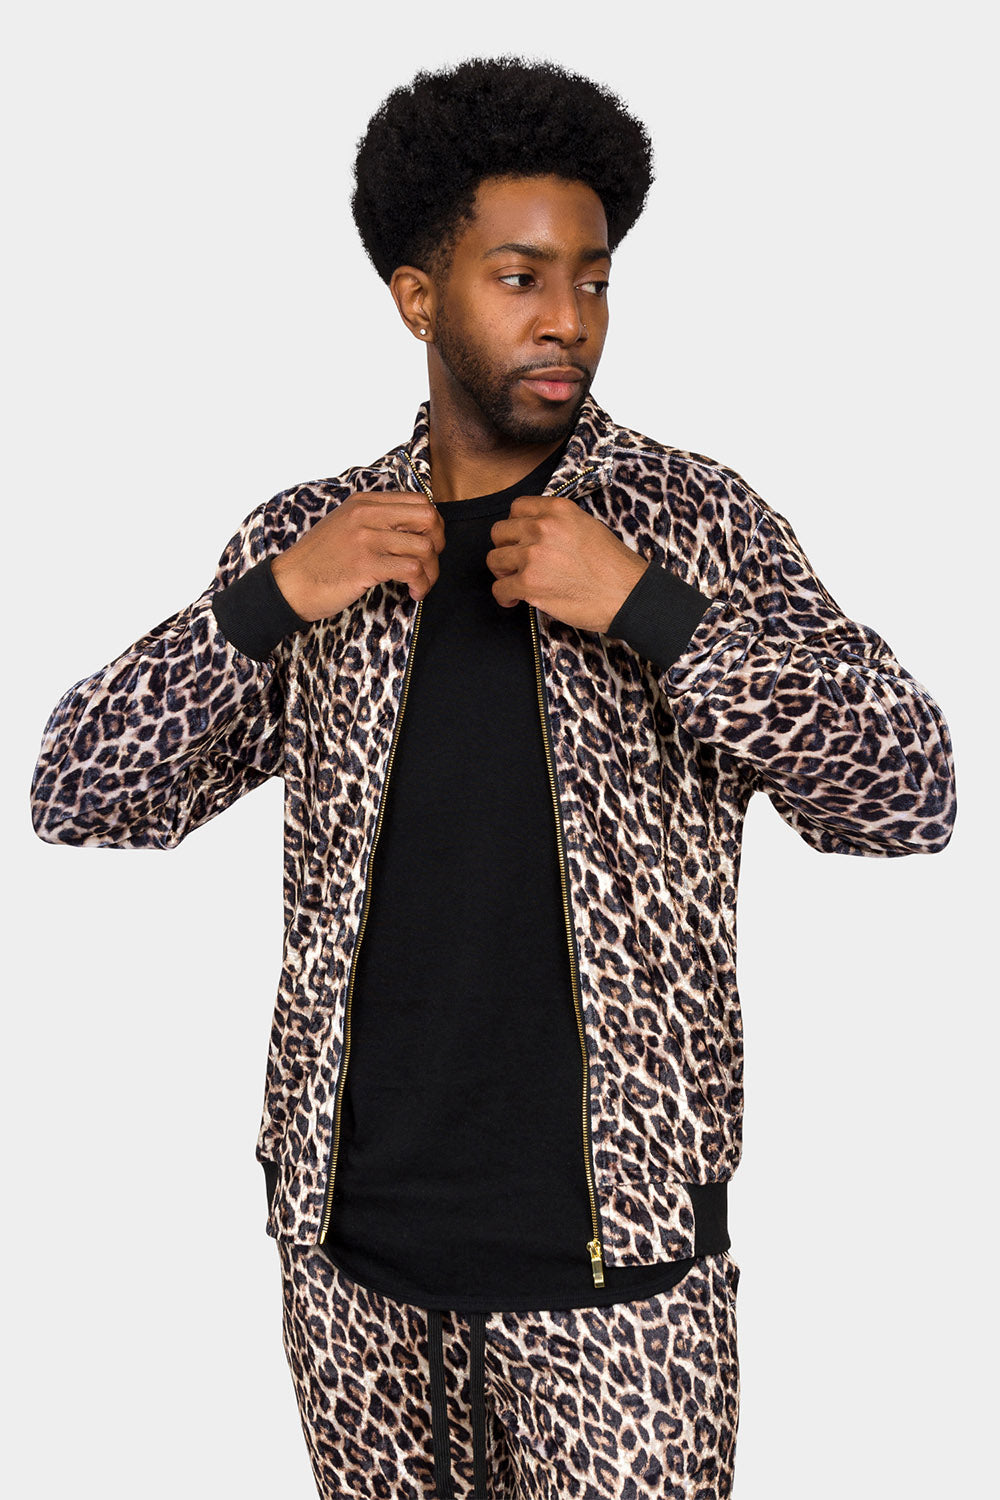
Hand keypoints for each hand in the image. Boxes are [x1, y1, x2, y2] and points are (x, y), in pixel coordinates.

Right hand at [271, 490, 445, 620]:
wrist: (288, 584)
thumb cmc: (318, 561)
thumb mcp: (345, 526)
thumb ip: (375, 520)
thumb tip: (413, 528)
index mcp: (363, 502)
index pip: (418, 501)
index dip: (433, 526)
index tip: (427, 545)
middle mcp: (366, 514)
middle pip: (428, 518)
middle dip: (438, 544)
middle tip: (428, 564)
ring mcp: (365, 539)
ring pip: (425, 547)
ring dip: (431, 572)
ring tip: (420, 585)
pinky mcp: (365, 565)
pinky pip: (412, 569)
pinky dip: (421, 584)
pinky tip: (413, 592)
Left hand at [486, 495, 648, 632]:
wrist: (627, 594)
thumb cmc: (613, 566)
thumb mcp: (588, 526)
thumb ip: (558, 524)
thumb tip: (535, 533)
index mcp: (558, 510)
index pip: (517, 507)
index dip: (515, 526)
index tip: (520, 540)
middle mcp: (542, 528)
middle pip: (499, 532)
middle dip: (505, 549)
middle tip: (516, 563)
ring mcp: (533, 555)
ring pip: (494, 560)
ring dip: (503, 573)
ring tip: (515, 582)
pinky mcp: (529, 584)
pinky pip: (499, 588)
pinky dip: (504, 596)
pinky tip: (514, 600)